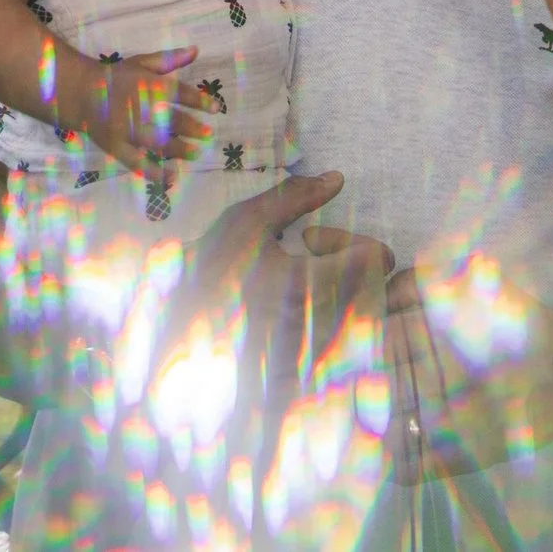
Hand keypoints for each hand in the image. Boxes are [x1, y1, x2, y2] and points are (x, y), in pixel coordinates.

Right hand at [80, 46, 218, 174]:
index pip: (177, 92)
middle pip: (168, 119)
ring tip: (196, 153)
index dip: (198, 100)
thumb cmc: (116, 77)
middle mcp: (137, 108)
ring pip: (155, 142)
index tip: (216, 108)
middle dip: (191, 127)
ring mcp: (125, 130)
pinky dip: (154, 171)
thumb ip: (169, 59)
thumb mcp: (141, 62)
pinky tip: (170, 178)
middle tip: (208, 134)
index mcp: (145, 85)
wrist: (79, 93)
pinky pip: (136, 162)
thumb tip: (196, 50)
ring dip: (178, 149)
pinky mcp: (116, 147)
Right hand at [149, 174, 396, 443]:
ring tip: (295, 284)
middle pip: (375, 290)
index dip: (359, 244)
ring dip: (342, 295)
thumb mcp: (245, 223)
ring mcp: (316, 353)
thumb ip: (294, 196)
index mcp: (310, 285)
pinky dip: (329, 325)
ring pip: (360, 318)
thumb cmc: (209, 275)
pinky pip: (341, 347)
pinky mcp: (307, 374)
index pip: (378, 261)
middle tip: (306, 258)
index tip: (315, 240)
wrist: (174, 337)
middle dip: (352, 268)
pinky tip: (290, 314)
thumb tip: (337, 178)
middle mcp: (321, 324)